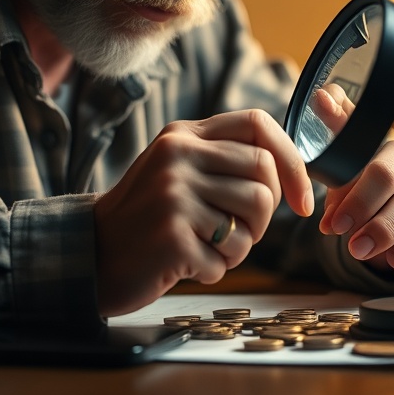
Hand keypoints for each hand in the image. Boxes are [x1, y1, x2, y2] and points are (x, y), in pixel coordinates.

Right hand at [93, 109, 313, 316]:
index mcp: (184, 135)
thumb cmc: (147, 217)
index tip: (301, 198)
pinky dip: (214, 270)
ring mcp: (173, 195)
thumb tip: (290, 169)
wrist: (92, 254)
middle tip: (240, 232)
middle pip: (264, 176)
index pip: (258, 124)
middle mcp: (178, 156)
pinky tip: (186, 263)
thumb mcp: (177, 169)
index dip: (292, 160)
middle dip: (266, 215)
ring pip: (254, 221)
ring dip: (240, 246)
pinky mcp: (171, 236)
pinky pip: (226, 259)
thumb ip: (222, 158)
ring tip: (209, 246)